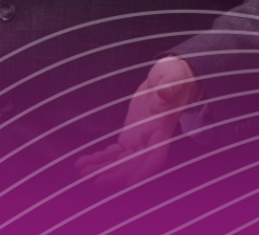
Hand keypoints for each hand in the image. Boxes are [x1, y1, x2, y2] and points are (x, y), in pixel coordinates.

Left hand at [75, 56, 199, 188]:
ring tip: (83, 172)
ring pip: (122, 161)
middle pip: (134, 164)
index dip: (144, 171)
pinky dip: (101, 158)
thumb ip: (168, 86)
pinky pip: (116, 152)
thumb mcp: (173, 75)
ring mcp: (140, 138)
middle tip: (94, 179)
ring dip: (103, 168)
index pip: (156, 156)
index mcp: (162, 129)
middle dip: (115, 173)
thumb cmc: (176, 76)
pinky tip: (86, 162)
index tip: (131, 184)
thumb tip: (163, 93)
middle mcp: (151, 139)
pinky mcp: (131, 134)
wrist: (170, 77)